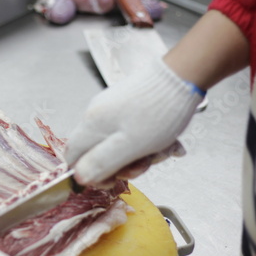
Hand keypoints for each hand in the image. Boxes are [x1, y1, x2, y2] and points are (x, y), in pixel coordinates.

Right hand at [65, 58, 203, 186]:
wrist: (182, 76)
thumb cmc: (157, 113)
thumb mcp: (129, 146)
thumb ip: (101, 163)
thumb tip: (79, 178)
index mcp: (91, 124)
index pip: (72, 156)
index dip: (88, 173)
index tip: (110, 180)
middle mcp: (96, 114)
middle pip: (98, 152)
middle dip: (122, 165)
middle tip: (143, 165)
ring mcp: (112, 109)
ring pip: (118, 144)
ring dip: (140, 155)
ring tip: (161, 150)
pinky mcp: (128, 105)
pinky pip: (132, 133)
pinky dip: (148, 142)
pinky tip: (166, 141)